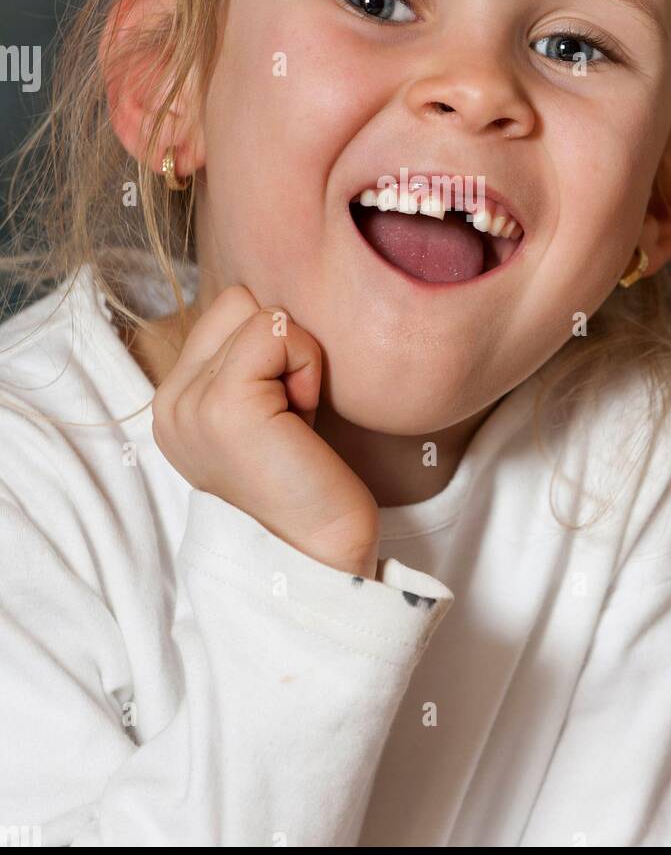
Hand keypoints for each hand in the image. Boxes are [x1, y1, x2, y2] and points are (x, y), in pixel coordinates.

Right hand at [151, 285, 379, 577]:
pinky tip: (303, 420)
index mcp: (174, 403)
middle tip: (292, 414)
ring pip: (260, 313)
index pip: (226, 310)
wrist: (318, 552)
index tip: (283, 410)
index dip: (270, 347)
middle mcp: (170, 402)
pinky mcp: (223, 405)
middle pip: (240, 302)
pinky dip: (305, 366)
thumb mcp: (263, 409)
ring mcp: (190, 403)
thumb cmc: (307, 480)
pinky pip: (277, 331)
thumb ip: (247, 362)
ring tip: (295, 421)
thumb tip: (272, 307)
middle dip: (280, 347)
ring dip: (297, 360)